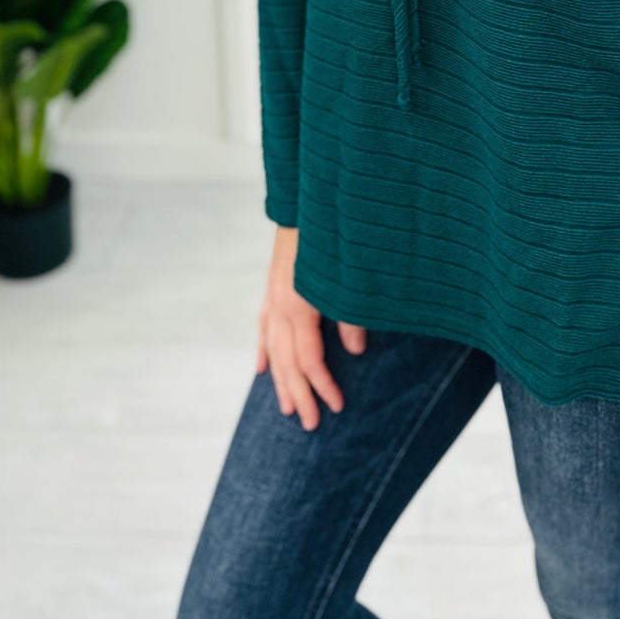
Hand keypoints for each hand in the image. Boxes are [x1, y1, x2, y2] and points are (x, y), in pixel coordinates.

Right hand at [256, 225, 367, 430]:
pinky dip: (264, 348)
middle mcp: (281, 303)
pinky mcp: (274, 283)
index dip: (322, 385)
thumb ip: (353, 314)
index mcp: (299, 304)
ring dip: (279, 379)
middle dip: (299, 393)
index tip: (338, 407)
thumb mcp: (350, 273)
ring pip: (272, 347)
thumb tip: (356, 352)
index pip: (308, 359)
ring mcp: (274, 294)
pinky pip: (264, 325)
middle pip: (286, 361)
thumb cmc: (335, 232)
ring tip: (287, 407)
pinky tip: (263, 367)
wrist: (310, 194)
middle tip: (312, 424)